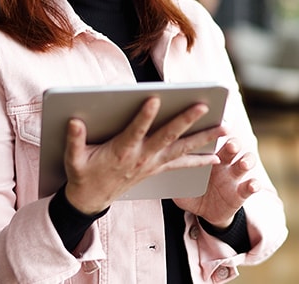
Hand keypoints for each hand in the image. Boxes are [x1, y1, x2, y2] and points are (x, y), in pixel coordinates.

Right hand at [62, 97, 224, 213]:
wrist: (91, 200)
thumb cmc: (83, 174)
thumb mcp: (73, 158)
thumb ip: (74, 140)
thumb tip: (74, 121)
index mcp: (121, 151)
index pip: (136, 130)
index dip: (145, 115)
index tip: (155, 98)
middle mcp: (141, 157)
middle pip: (167, 136)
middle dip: (186, 120)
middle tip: (203, 106)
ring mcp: (152, 164)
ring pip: (182, 149)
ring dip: (204, 139)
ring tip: (225, 128)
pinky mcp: (157, 169)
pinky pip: (182, 165)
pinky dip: (199, 161)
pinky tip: (216, 156)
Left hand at [174, 137, 259, 228]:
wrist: (205, 213)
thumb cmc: (191, 192)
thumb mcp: (179, 184)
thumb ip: (172, 175)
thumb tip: (152, 166)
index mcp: (209, 156)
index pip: (214, 140)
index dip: (216, 134)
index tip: (215, 129)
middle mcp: (225, 162)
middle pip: (233, 147)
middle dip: (234, 145)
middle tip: (230, 146)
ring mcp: (235, 176)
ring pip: (246, 162)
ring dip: (246, 161)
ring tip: (243, 165)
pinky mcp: (241, 192)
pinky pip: (251, 186)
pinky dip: (253, 185)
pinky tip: (252, 185)